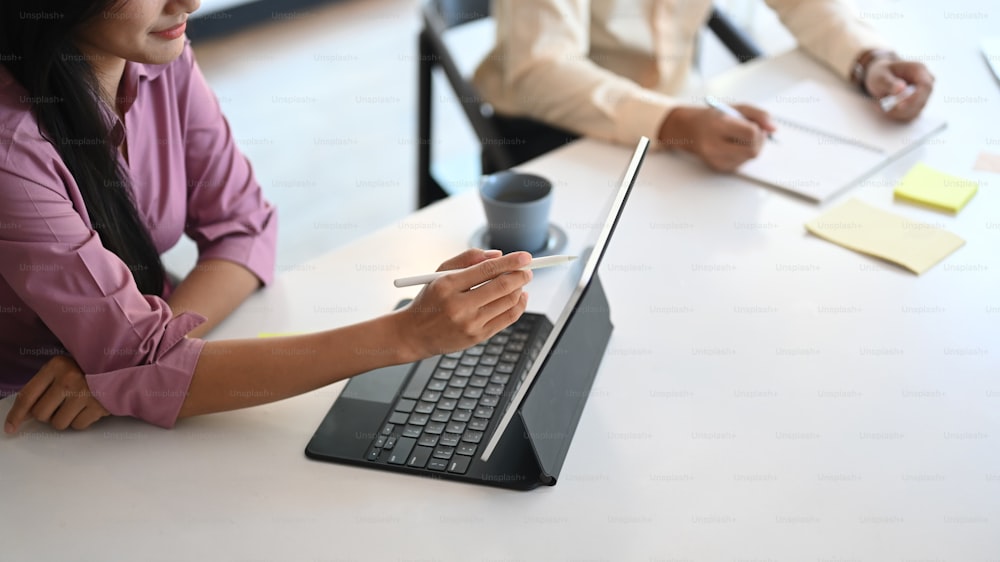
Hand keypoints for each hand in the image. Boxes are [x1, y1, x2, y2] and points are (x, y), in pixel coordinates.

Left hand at [4, 355, 109, 433]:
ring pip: (58, 424)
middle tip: (59, 406)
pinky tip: (88, 408)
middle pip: (41, 414)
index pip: (27, 396)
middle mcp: (69, 379)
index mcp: (56, 366)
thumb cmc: (89, 369)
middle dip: (47, 415)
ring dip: (64, 419)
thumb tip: (24, 414)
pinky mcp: (99, 406)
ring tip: (76, 405)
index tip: (10, 427)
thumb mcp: (64, 368)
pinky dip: (81, 421)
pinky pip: (78, 426)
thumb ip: (43, 386)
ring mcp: (85, 393)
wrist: (123, 367)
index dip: (16, 415)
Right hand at [393, 249, 530, 358]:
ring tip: (521, 282)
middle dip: (520, 275)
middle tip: (527, 269)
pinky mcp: (478, 337)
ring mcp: (470, 324)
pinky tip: (519, 297)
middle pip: (501, 287)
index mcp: (447, 285)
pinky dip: (518, 305)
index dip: (510, 262)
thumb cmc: (429, 300)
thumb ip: (467, 259)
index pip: (487, 270)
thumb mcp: (439, 273)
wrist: (414, 334)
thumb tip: (498, 255)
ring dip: (520, 289)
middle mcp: (458, 306)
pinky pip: (507, 319)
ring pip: (508, 302)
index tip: (525, 256)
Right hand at [658, 105, 775, 171]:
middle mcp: (714, 147)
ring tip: (739, 138)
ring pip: (749, 158)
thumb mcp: (736, 108)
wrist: (689, 130)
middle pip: (753, 152)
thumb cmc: (713, 117)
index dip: (759, 130)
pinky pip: (742, 163)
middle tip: (753, 133)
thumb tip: (774, 129)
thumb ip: (759, 115)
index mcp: (717, 127)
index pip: (751, 134)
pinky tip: (734, 146)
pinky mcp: (719, 168)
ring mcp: (716, 160)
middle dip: (759, 142)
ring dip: (752, 147)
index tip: (755, 125)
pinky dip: (744, 154)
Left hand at [864, 59, 933, 121]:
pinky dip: (896, 115)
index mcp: (919, 70)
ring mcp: (923, 95)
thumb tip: (901, 89)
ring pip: (916, 111)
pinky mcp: (917, 105)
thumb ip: (889, 82)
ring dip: (897, 113)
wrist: (881, 78)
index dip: (915, 98)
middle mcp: (925, 82)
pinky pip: (909, 116)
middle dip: (903, 109)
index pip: (926, 86)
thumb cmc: (881, 74)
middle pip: (922, 101)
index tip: (900, 106)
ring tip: (881, 107)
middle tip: (885, 109)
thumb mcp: (880, 76)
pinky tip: (886, 109)